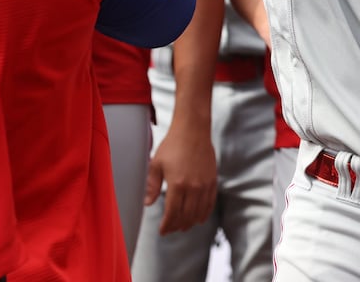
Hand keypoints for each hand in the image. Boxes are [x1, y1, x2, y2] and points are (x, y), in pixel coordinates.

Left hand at [144, 119, 217, 233]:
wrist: (193, 130)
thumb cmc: (173, 144)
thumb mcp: (156, 164)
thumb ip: (152, 185)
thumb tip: (147, 203)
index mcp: (177, 184)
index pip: (172, 213)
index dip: (167, 225)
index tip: (163, 231)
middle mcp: (193, 187)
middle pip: (186, 216)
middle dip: (177, 226)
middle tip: (171, 229)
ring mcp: (205, 185)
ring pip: (199, 212)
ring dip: (190, 222)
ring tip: (183, 226)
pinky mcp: (212, 181)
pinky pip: (210, 203)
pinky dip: (204, 214)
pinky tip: (199, 218)